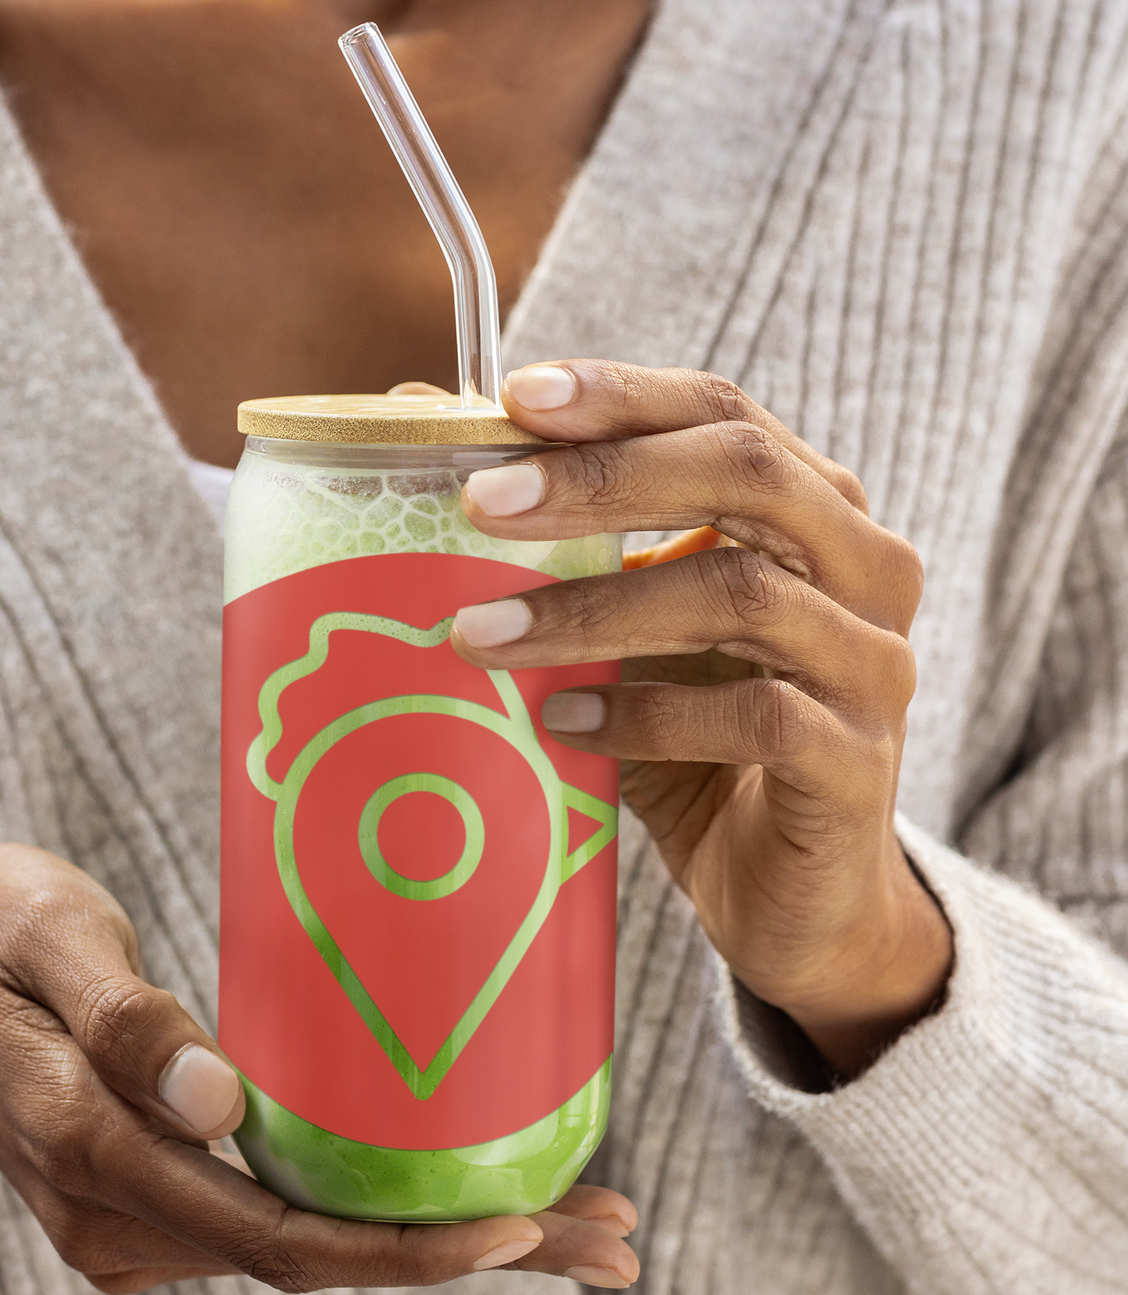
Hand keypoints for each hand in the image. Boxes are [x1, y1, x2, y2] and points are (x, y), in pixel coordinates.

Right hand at [0, 844, 639, 1293]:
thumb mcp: (44, 942)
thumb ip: (125, 1019)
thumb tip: (220, 1103)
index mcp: (92, 1157)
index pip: (273, 1236)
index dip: (402, 1246)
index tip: (517, 1227)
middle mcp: (119, 1213)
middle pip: (319, 1259)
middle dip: (472, 1256)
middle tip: (612, 1238)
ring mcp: (140, 1211)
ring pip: (314, 1246)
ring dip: (448, 1240)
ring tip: (585, 1221)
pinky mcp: (163, 1183)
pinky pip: (287, 1216)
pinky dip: (389, 1215)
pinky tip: (473, 1195)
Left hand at [452, 362, 951, 1077]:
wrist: (797, 897)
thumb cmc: (701, 741)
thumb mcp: (629, 632)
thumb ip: (558, 539)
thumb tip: (422, 411)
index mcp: (814, 507)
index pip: (724, 413)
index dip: (625, 397)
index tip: (517, 396)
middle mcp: (865, 566)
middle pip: (747, 473)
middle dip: (607, 479)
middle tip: (484, 501)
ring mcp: (872, 663)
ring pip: (742, 595)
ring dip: (595, 610)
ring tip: (481, 632)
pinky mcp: (856, 761)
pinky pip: (754, 716)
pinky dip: (645, 714)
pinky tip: (560, 725)